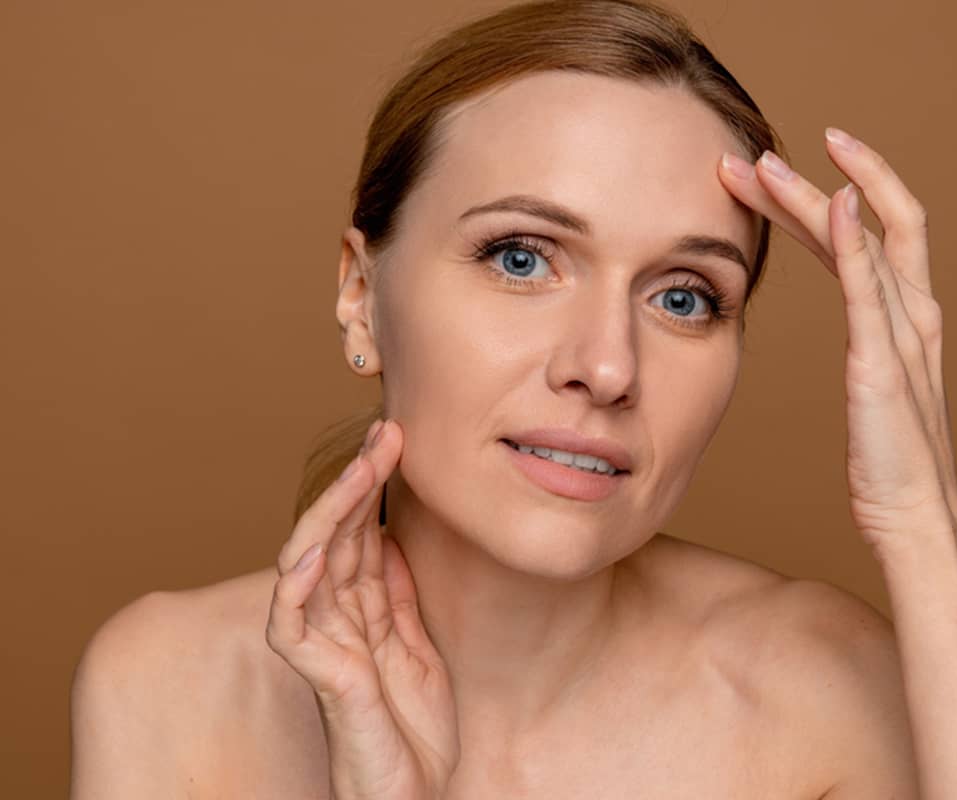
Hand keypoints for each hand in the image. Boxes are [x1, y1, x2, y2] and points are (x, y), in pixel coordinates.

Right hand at [266, 419, 460, 799]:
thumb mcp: (417, 645)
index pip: (360, 531)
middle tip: (387, 432)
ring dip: (333, 512)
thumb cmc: (412, 729)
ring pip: (310, 563)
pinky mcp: (320, 676)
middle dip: (358, 480)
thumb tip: (394, 536)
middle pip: (335, 535)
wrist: (415, 795)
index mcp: (362, 608)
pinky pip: (293, 624)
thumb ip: (397, 595)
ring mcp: (324, 644)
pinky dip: (298, 584)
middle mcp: (337, 618)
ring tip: (361, 467)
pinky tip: (316, 547)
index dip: (373, 482)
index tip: (396, 435)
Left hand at [718, 129, 956, 548]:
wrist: (916, 519)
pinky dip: (854, 240)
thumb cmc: (890, 465)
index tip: (770, 174)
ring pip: (860, 240)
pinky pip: (870, 288)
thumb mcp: (875, 392)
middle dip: (805, 182)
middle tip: (747, 156)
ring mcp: (904, 333)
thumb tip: (851, 338)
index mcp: (908, 319)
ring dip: (811, 196)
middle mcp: (913, 313)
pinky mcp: (886, 362)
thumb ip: (867, 351)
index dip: (824, 195)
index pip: (866, 233)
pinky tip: (834, 200)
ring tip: (761, 165)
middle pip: (864, 221)